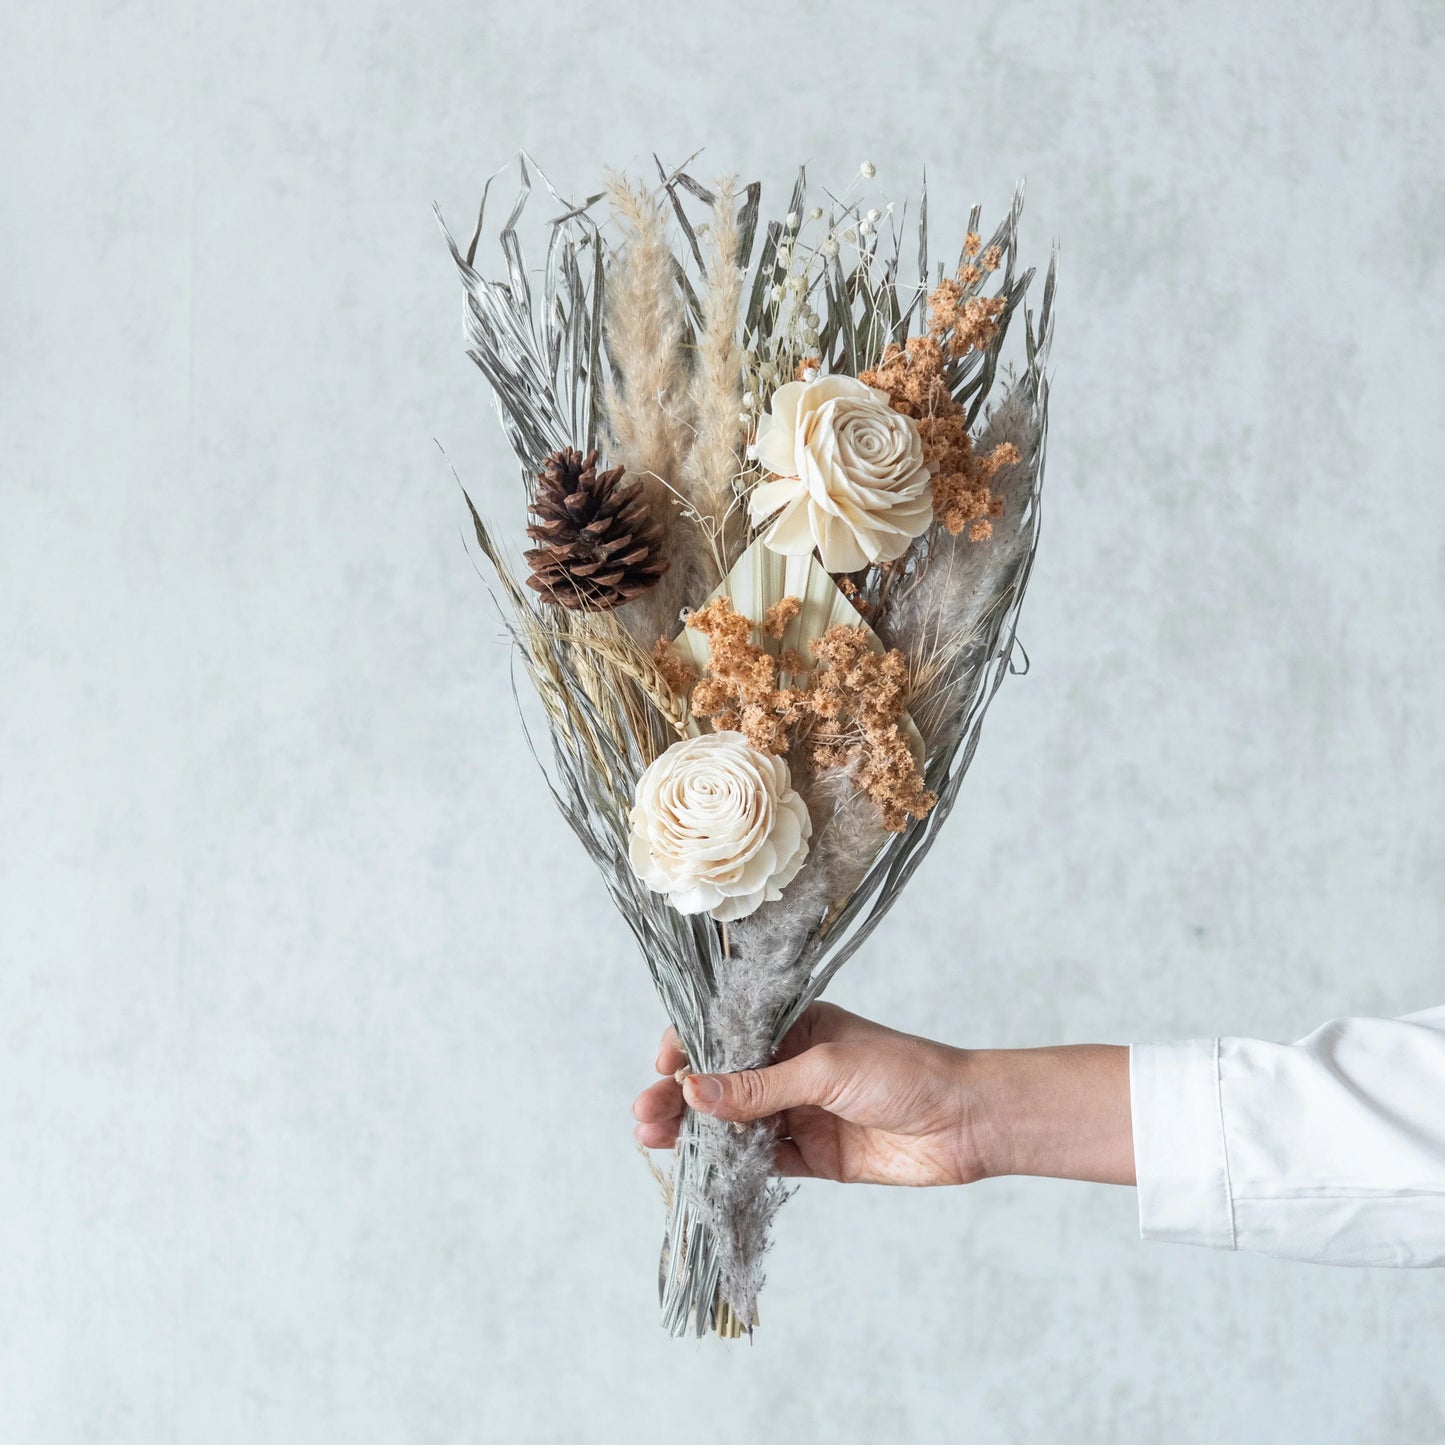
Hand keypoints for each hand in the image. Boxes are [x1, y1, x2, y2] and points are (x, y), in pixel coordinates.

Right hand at [631, 1001, 1135, 1187]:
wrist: (964, 1123)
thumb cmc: (903, 1072)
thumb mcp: (826, 1068)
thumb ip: (759, 1085)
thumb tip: (693, 1090)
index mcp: (792, 1026)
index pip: (726, 1031)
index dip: (689, 1046)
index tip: (663, 1066)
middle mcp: (788, 1065)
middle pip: (720, 1080)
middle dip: (679, 1096)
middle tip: (644, 1116)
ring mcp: (797, 1110)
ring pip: (731, 1122)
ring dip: (694, 1131)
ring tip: (653, 1139)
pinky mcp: (810, 1154)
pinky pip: (758, 1159)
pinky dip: (728, 1165)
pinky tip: (698, 1170)